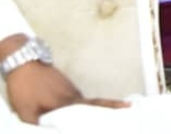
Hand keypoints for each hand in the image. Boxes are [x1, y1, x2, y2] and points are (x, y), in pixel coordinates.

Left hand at [7, 62, 129, 123]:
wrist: (24, 61)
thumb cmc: (25, 87)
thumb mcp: (26, 112)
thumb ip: (39, 124)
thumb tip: (52, 130)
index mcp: (66, 103)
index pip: (92, 109)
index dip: (109, 109)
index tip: (126, 106)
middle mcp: (73, 96)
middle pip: (95, 104)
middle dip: (112, 106)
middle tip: (129, 106)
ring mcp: (70, 89)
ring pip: (86, 102)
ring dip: (98, 107)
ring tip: (113, 110)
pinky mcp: (65, 86)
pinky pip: (78, 99)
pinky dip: (84, 106)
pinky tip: (82, 110)